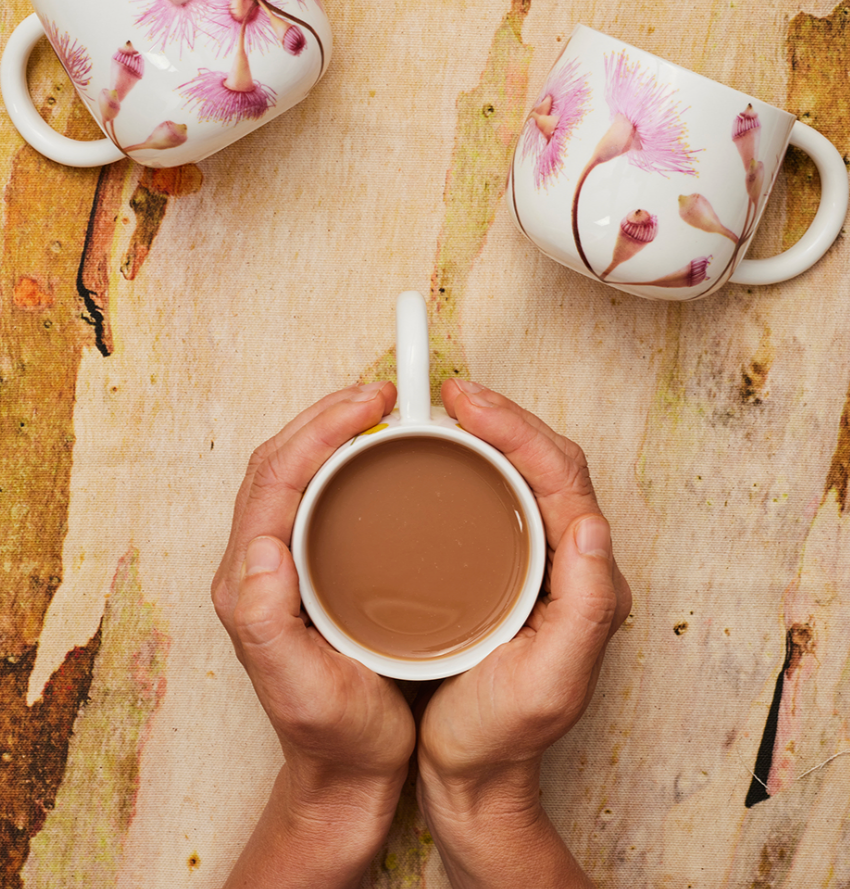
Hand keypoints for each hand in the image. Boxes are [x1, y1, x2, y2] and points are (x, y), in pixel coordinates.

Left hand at [212, 381, 414, 887]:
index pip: (274, 479)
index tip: (369, 402)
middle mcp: (256, 568)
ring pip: (294, 474)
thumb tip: (257, 546)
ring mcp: (280, 568)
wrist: (345, 778)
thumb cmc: (334, 737)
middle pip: (279, 463)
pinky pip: (313, 496)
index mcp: (251, 585)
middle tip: (378, 392)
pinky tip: (378, 457)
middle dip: (324, 416)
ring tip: (378, 409)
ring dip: (330, 431)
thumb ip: (269, 621)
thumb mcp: (303, 688)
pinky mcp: (306, 573)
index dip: (319, 430)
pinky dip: (341, 460)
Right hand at [415, 380, 631, 886]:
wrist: (472, 783)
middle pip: (546, 463)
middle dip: (504, 417)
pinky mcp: (506, 573)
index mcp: (586, 580)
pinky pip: (500, 500)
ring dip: (492, 434)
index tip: (467, 402)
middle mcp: (571, 564)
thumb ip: (586, 608)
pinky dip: (475, 465)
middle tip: (453, 394)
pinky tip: (442, 459)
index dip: (517, 428)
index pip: (561, 477)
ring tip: (449, 411)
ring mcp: (538, 566)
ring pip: (524, 476)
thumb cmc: (501, 738)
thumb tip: (592, 525)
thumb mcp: (548, 684)